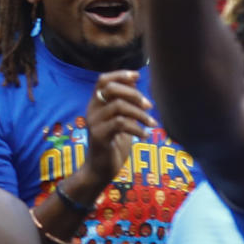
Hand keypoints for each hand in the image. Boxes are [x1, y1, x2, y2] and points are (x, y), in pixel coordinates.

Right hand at [66, 71, 154, 204]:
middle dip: (132, 93)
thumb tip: (135, 83)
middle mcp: (92, 109)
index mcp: (96, 104)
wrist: (101, 169)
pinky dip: (136, 128)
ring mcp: (94, 122)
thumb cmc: (114, 144)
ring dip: (139, 113)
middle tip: (149, 106)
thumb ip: (126, 104)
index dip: (119, 75)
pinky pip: (120, 124)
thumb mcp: (122, 121)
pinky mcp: (99, 136)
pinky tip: (144, 135)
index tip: (137, 76)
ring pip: (118, 106)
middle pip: (110, 89)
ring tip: (152, 123)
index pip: (103, 80)